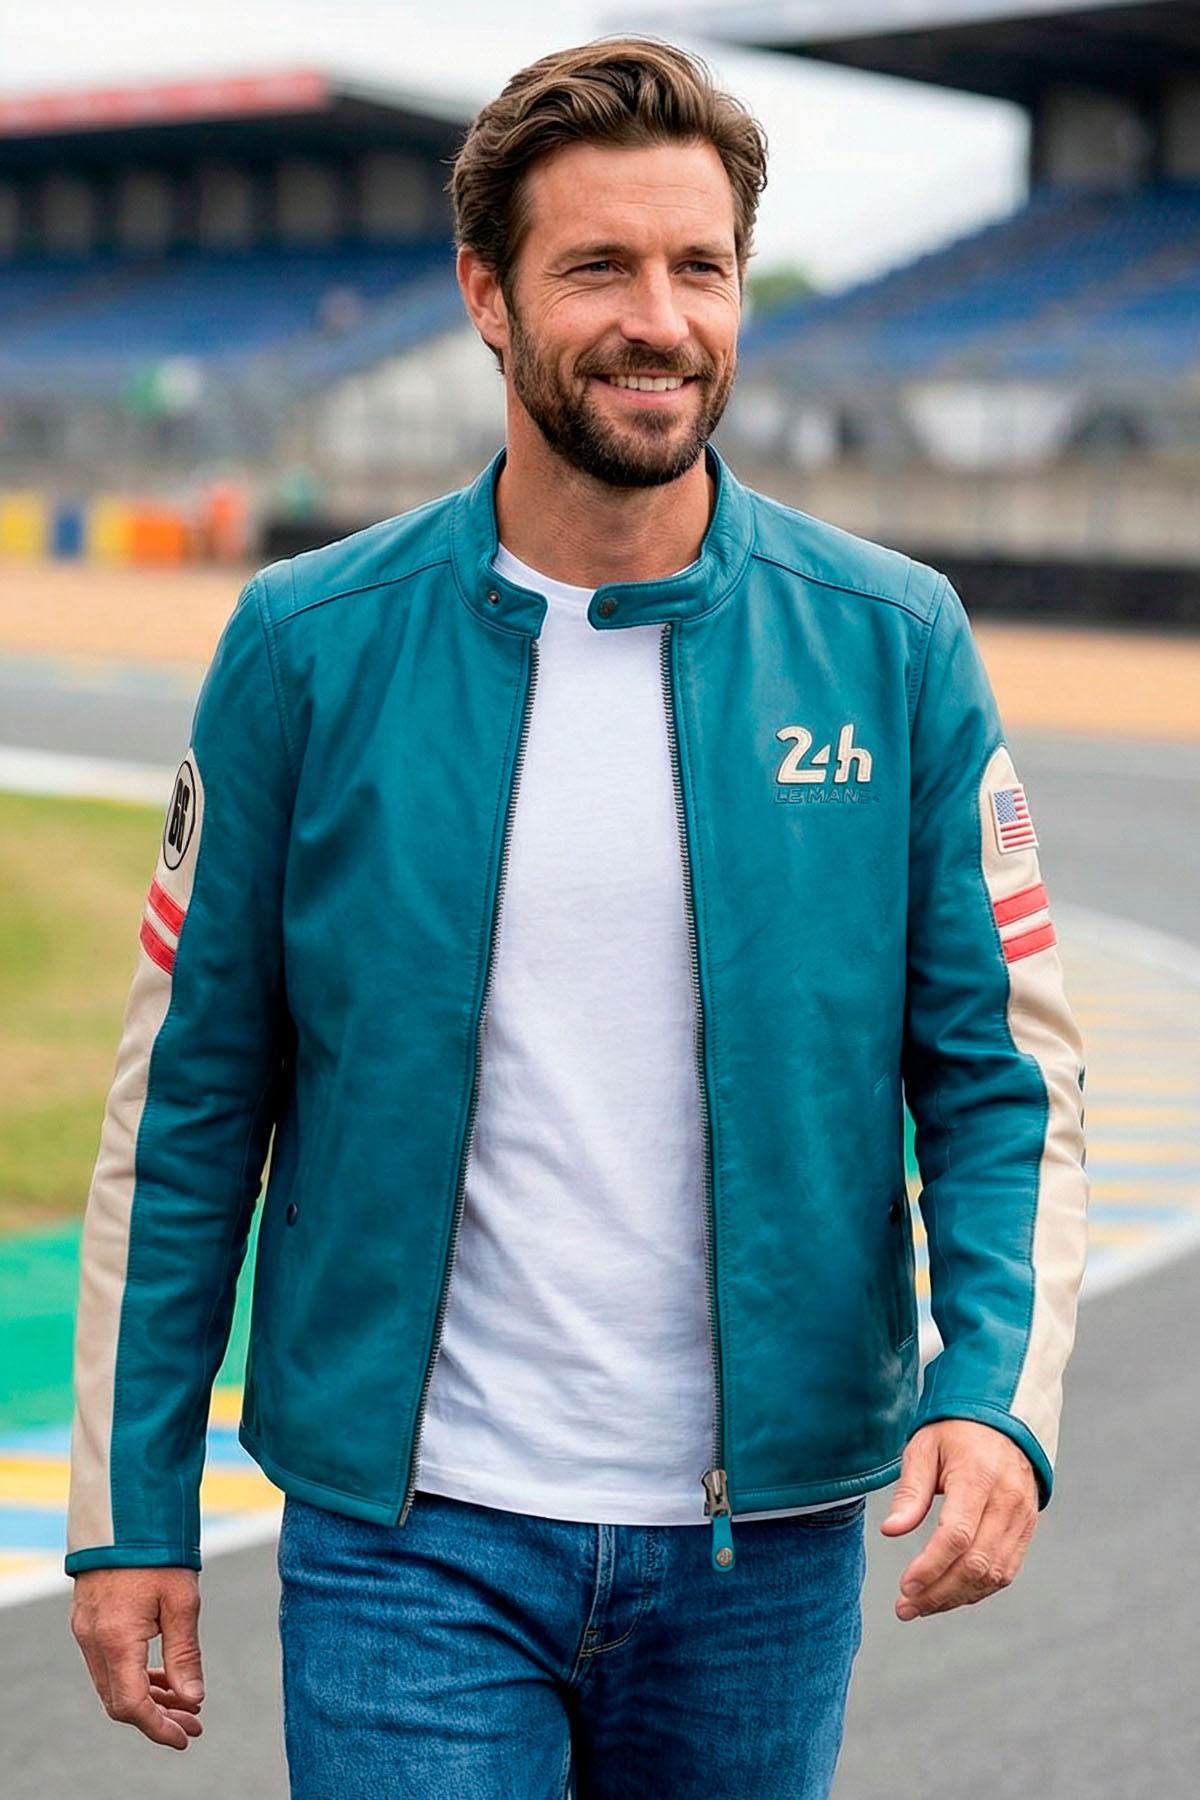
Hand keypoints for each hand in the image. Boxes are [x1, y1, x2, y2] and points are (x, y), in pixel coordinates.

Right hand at [69, 1566, 204, 1748]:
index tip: (185, 1738)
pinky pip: (107, 1664)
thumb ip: (185, 1654)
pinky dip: (133, 1676)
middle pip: (119, 1701)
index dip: (159, 1728)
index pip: (132, 1705)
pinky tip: (161, 1677)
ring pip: (112, 1684)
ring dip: (147, 1698)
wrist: (125, 1511)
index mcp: (116, 1639)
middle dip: (157, 1717)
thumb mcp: (182, 1602)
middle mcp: (93, 1640)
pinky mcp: (87, 1620)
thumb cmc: (159, 1552)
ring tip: (185, 1702)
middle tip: (193, 1722)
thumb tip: (192, 1698)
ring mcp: (86, 1630)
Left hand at [879, 1419, 1037, 1619]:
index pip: (957, 1535)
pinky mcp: (1027, 1529)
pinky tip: (950, 1594)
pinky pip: (1006, 1571)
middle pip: (976, 1563)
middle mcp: (1007, 1500)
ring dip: (956, 1597)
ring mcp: (1022, 1517)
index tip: (905, 1587)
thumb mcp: (923, 1448)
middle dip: (939, 1593)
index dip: (931, 1567)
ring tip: (922, 1606)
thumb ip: (910, 1492)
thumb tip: (891, 1532)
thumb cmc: (955, 1432)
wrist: (1003, 1420)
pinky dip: (977, 1590)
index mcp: (979, 1476)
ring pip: (994, 1574)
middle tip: (906, 1608)